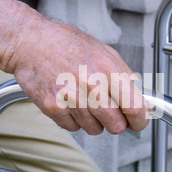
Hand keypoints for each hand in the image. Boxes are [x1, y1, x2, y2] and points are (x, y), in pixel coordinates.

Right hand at [2, 14, 149, 135]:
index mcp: (108, 69)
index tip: (138, 122)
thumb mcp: (105, 52)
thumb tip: (142, 102)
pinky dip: (73, 119)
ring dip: (93, 120)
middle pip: (116, 126)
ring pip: (95, 130)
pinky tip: (68, 101)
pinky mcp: (53, 108)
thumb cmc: (67, 44)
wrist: (30, 42)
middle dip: (115, 121)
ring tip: (83, 98)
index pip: (135, 108)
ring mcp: (71, 98)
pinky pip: (73, 128)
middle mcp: (91, 84)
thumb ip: (126, 78)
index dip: (140, 120)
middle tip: (108, 110)